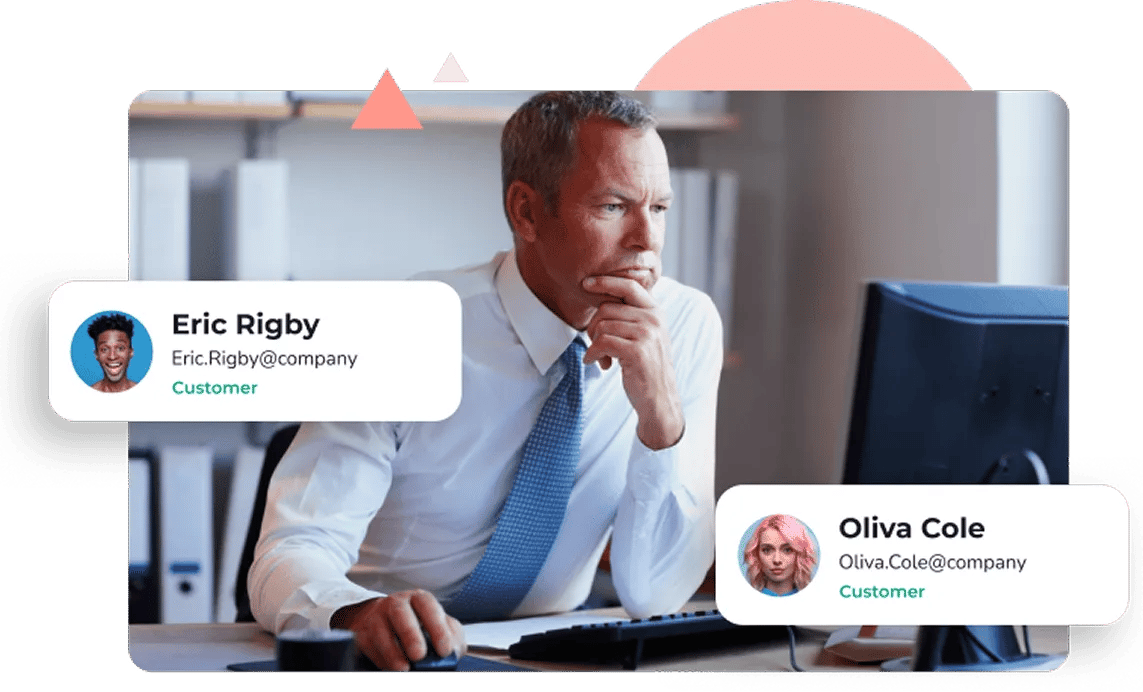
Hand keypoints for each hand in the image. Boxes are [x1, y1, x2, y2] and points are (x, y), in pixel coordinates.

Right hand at [331, 589, 465, 670]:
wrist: (380, 622)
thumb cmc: (416, 625)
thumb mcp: (438, 626)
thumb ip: (451, 636)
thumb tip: (454, 653)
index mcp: (419, 599)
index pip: (428, 605)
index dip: (438, 627)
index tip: (445, 650)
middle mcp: (395, 604)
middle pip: (399, 612)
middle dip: (410, 634)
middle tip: (419, 655)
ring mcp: (375, 617)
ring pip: (379, 630)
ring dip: (392, 652)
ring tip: (403, 668)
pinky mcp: (360, 634)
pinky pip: (367, 646)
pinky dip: (379, 659)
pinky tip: (389, 669)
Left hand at [581, 275, 684, 449]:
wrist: (659, 398)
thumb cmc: (646, 367)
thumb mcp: (645, 335)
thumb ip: (631, 316)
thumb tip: (602, 296)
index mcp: (656, 311)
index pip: (629, 286)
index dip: (605, 281)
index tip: (586, 283)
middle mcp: (654, 319)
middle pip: (607, 308)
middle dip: (594, 326)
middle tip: (596, 344)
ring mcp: (647, 334)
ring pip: (602, 325)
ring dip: (594, 343)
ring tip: (601, 356)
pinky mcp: (637, 351)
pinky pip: (602, 342)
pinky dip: (593, 354)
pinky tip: (597, 363)